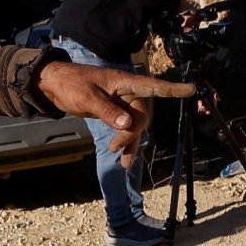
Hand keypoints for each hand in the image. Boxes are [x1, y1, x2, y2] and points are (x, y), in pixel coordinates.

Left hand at [36, 59, 195, 166]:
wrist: (53, 85)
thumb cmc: (70, 84)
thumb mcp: (87, 97)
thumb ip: (108, 111)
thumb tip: (127, 125)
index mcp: (124, 82)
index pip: (153, 86)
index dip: (172, 89)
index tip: (192, 89)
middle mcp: (127, 92)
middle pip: (142, 116)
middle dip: (133, 134)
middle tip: (116, 149)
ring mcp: (122, 103)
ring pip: (136, 125)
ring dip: (131, 143)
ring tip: (125, 164)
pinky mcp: (114, 112)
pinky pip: (126, 128)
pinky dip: (125, 142)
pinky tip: (124, 157)